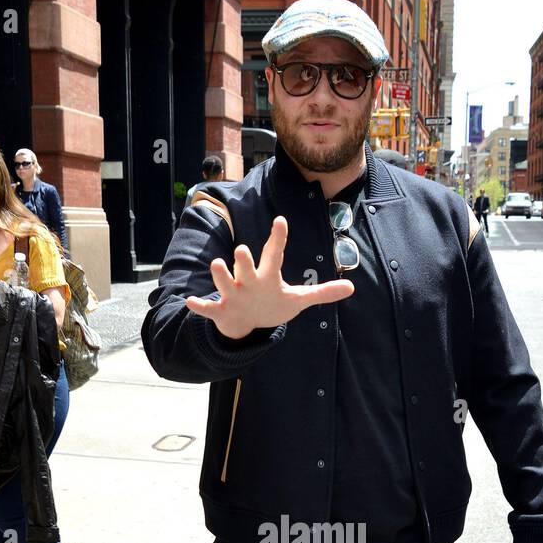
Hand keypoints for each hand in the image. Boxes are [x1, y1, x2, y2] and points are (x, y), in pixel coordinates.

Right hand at [184, 215, 354, 339]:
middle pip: (246, 267)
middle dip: (244, 259)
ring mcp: (233, 294)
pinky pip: (209, 308)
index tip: (281, 221)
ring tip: (219, 264)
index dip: (278, 239)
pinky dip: (201, 306)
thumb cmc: (272, 304)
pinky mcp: (221, 310)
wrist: (245, 322)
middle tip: (243, 249)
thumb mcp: (298, 300)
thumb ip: (322, 293)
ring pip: (225, 282)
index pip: (273, 255)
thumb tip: (352, 288)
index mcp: (267, 276)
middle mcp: (248, 281)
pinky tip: (191, 302)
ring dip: (221, 275)